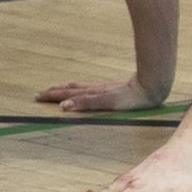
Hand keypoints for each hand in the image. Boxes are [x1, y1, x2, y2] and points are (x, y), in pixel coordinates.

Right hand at [36, 77, 165, 113]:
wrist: (153, 85)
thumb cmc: (133, 97)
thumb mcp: (108, 102)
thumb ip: (87, 103)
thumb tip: (63, 106)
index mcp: (93, 94)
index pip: (68, 95)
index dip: (53, 96)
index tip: (38, 97)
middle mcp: (97, 90)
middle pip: (72, 91)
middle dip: (55, 93)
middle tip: (39, 95)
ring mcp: (105, 89)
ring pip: (80, 89)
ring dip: (66, 90)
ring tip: (56, 90)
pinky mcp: (114, 89)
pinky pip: (91, 89)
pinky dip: (80, 90)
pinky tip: (83, 90)